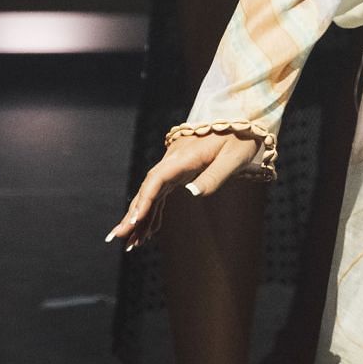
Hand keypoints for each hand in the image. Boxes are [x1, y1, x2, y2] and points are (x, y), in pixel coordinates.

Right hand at [103, 131, 260, 251]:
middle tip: (119, 237)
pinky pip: (162, 192)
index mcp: (184, 157)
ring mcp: (175, 165)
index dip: (144, 200)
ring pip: (152, 193)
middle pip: (148, 188)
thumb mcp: (233, 158)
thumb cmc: (241, 138)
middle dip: (133, 214)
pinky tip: (150, 230)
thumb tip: (190, 194)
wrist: (244, 119)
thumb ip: (212, 177)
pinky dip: (154, 211)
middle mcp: (173, 160)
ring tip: (132, 243)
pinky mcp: (180, 170)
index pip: (156, 179)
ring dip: (141, 217)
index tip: (133, 221)